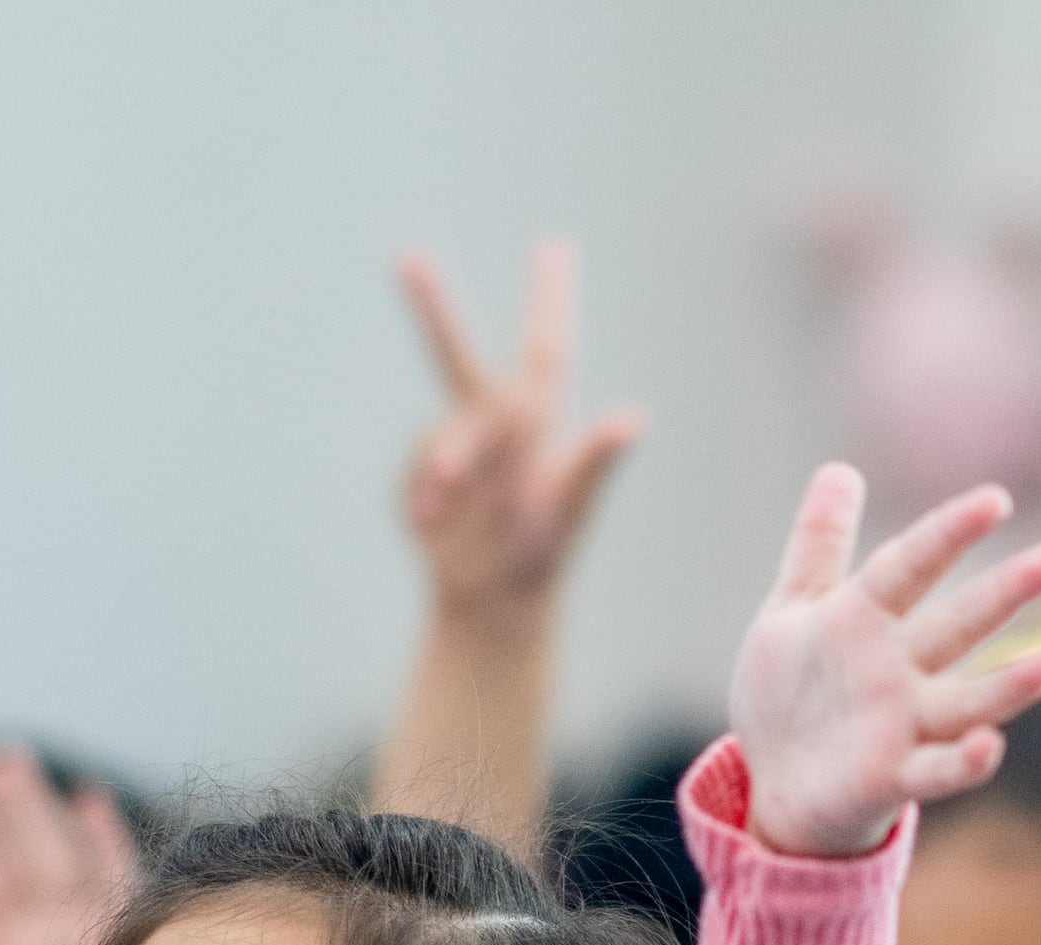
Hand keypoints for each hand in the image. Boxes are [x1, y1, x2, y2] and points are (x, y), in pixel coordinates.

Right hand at [395, 241, 643, 625]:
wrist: (490, 602)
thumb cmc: (541, 556)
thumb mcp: (570, 511)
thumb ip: (595, 460)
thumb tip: (634, 419)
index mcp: (536, 422)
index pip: (545, 350)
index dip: (550, 297)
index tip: (553, 246)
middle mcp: (491, 425)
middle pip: (456, 354)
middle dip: (431, 307)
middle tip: (406, 257)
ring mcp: (451, 449)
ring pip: (435, 438)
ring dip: (441, 468)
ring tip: (448, 504)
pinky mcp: (417, 477)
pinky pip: (411, 474)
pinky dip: (419, 500)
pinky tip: (434, 526)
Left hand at [727, 468, 1040, 856]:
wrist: (773, 782)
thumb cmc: (790, 694)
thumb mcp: (792, 612)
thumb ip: (819, 546)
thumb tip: (840, 469)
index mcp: (867, 619)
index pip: (911, 566)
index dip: (949, 534)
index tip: (996, 500)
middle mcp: (899, 669)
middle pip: (958, 626)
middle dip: (1005, 594)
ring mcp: (901, 725)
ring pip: (965, 700)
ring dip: (1007, 686)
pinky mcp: (892, 779)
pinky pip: (934, 772)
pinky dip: (962, 763)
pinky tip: (987, 748)